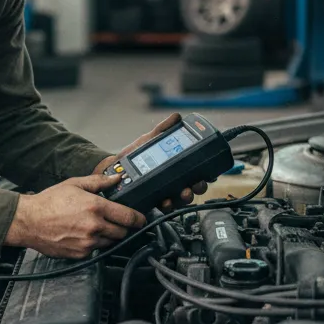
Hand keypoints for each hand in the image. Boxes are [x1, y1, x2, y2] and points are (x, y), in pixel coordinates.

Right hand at [5, 174, 147, 258]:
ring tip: (93, 227)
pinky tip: (82, 235)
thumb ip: (98, 182)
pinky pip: (95, 251)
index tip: (141, 219)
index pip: (129, 217)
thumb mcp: (74, 184)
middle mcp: (94, 227)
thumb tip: (116, 178)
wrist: (29, 221)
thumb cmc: (49, 202)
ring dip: (107, 236)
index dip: (138, 219)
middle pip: (122, 232)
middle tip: (114, 221)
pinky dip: (93, 244)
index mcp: (96, 207)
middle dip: (121, 227)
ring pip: (110, 243)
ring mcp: (88, 243)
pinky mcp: (80, 254)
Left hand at [94, 113, 208, 212]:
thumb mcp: (149, 139)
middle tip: (196, 184)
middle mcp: (175, 181)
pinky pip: (166, 206)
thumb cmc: (134, 153)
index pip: (197, 172)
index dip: (206, 174)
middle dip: (198, 187)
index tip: (208, 174)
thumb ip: (163, 129)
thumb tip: (177, 117)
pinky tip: (165, 201)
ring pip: (182, 198)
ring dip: (185, 197)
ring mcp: (166, 192)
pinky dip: (168, 205)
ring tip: (182, 193)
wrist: (115, 167)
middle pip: (194, 187)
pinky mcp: (155, 201)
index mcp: (177, 167)